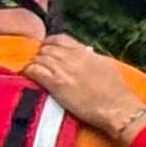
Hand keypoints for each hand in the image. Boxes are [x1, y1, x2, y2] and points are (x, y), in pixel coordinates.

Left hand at [28, 31, 145, 144]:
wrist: (117, 107)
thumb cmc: (116, 91)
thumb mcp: (106, 66)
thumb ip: (92, 58)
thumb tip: (86, 54)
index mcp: (84, 52)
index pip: (59, 39)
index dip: (49, 43)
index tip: (46, 50)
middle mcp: (72, 57)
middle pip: (45, 48)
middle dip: (40, 55)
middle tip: (38, 65)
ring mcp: (63, 69)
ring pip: (38, 58)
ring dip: (34, 65)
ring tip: (33, 73)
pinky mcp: (56, 84)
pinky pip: (35, 71)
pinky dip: (29, 72)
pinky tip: (28, 77)